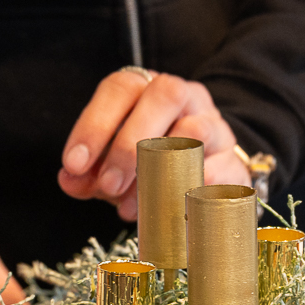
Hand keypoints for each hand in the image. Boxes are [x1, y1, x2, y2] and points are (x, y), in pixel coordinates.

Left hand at [57, 70, 250, 220]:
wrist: (209, 176)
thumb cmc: (151, 165)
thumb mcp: (112, 166)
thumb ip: (89, 173)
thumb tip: (70, 181)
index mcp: (148, 88)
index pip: (120, 88)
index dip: (94, 125)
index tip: (74, 165)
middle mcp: (186, 97)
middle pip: (164, 97)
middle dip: (129, 145)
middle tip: (108, 187)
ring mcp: (216, 125)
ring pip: (194, 133)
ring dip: (156, 173)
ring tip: (130, 208)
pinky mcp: (235, 161)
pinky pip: (216, 173)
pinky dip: (185, 195)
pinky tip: (163, 216)